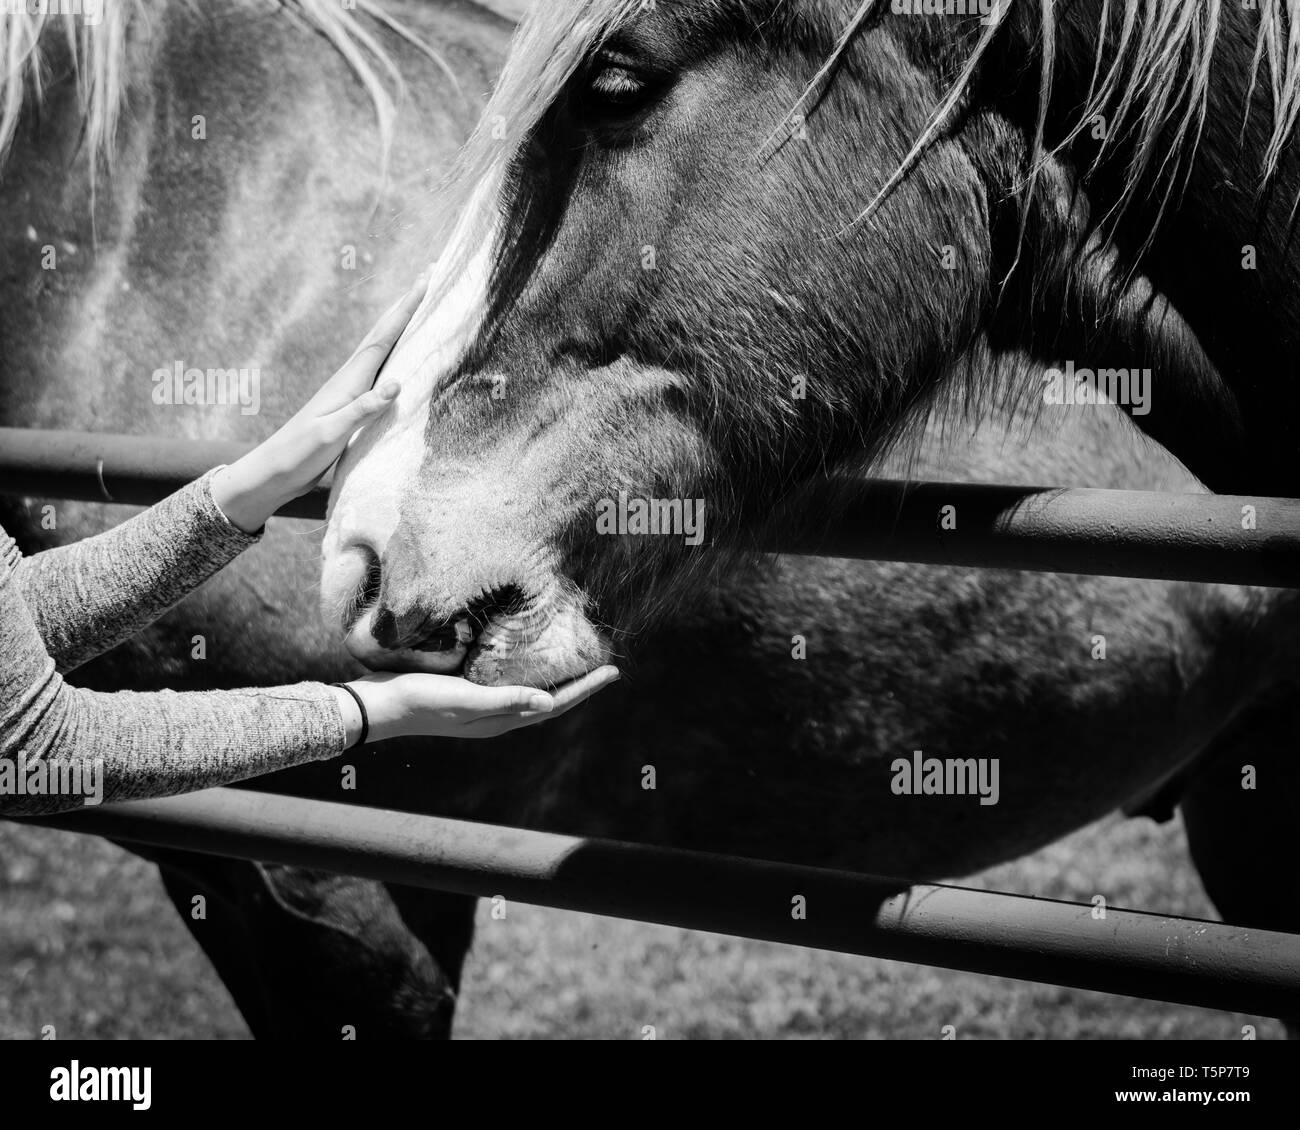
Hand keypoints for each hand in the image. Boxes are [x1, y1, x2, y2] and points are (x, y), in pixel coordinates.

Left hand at [211, 271, 429, 532]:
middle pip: (385, 332)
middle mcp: (352, 378)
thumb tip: (397, 383)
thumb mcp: (331, 433)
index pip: (384, 337)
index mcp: (349, 380)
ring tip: (422, 303)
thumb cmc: (300, 454)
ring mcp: (352, 389)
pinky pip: (383, 368)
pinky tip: (404, 352)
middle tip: (430, 275)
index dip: (406, 309)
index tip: (426, 281)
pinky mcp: (353, 403)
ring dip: (403, 323)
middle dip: (408, 304)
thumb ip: (362, 409)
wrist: (275, 470)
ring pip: (384, 347)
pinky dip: (398, 351)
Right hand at [331, 665, 621, 743]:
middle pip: (550, 700)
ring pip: (531, 692)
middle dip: (579, 683)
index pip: (555, 705)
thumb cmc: (419, 700)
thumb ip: (505, 700)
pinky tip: (528, 655)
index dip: (585, 689)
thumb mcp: (464, 699)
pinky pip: (509, 681)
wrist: (378, 705)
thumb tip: (551, 703)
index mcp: (500, 721)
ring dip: (555, 677)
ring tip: (576, 659)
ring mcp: (482, 705)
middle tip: (605, 663)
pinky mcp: (467, 690)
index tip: (613, 672)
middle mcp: (496, 716)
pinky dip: (528, 670)